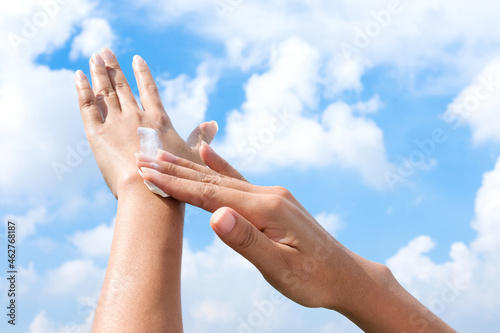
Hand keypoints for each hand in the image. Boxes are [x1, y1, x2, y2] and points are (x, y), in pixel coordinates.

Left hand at [74, 48, 217, 197]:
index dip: (142, 73)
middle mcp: (136, 116)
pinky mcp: (97, 135)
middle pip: (122, 86)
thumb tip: (214, 124)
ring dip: (99, 73)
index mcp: (158, 120)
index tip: (136, 59)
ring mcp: (115, 123)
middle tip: (104, 52)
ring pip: (105, 92)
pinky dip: (82, 90)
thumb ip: (201, 138)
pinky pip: (88, 107)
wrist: (147, 193)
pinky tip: (79, 76)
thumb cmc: (175, 179)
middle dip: (113, 68)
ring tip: (94, 57)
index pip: (149, 90)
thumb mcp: (193, 157)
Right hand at [135, 144, 384, 310]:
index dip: (178, 185)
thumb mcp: (280, 266)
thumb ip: (247, 240)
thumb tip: (215, 214)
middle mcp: (268, 194)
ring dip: (192, 168)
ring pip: (223, 179)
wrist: (346, 275)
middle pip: (213, 181)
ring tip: (165, 156)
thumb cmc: (313, 278)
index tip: (148, 174)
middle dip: (177, 171)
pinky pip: (239, 181)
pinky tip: (208, 154)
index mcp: (267, 208)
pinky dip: (219, 167)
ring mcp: (272, 195)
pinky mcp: (274, 201)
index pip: (212, 195)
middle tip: (144, 159)